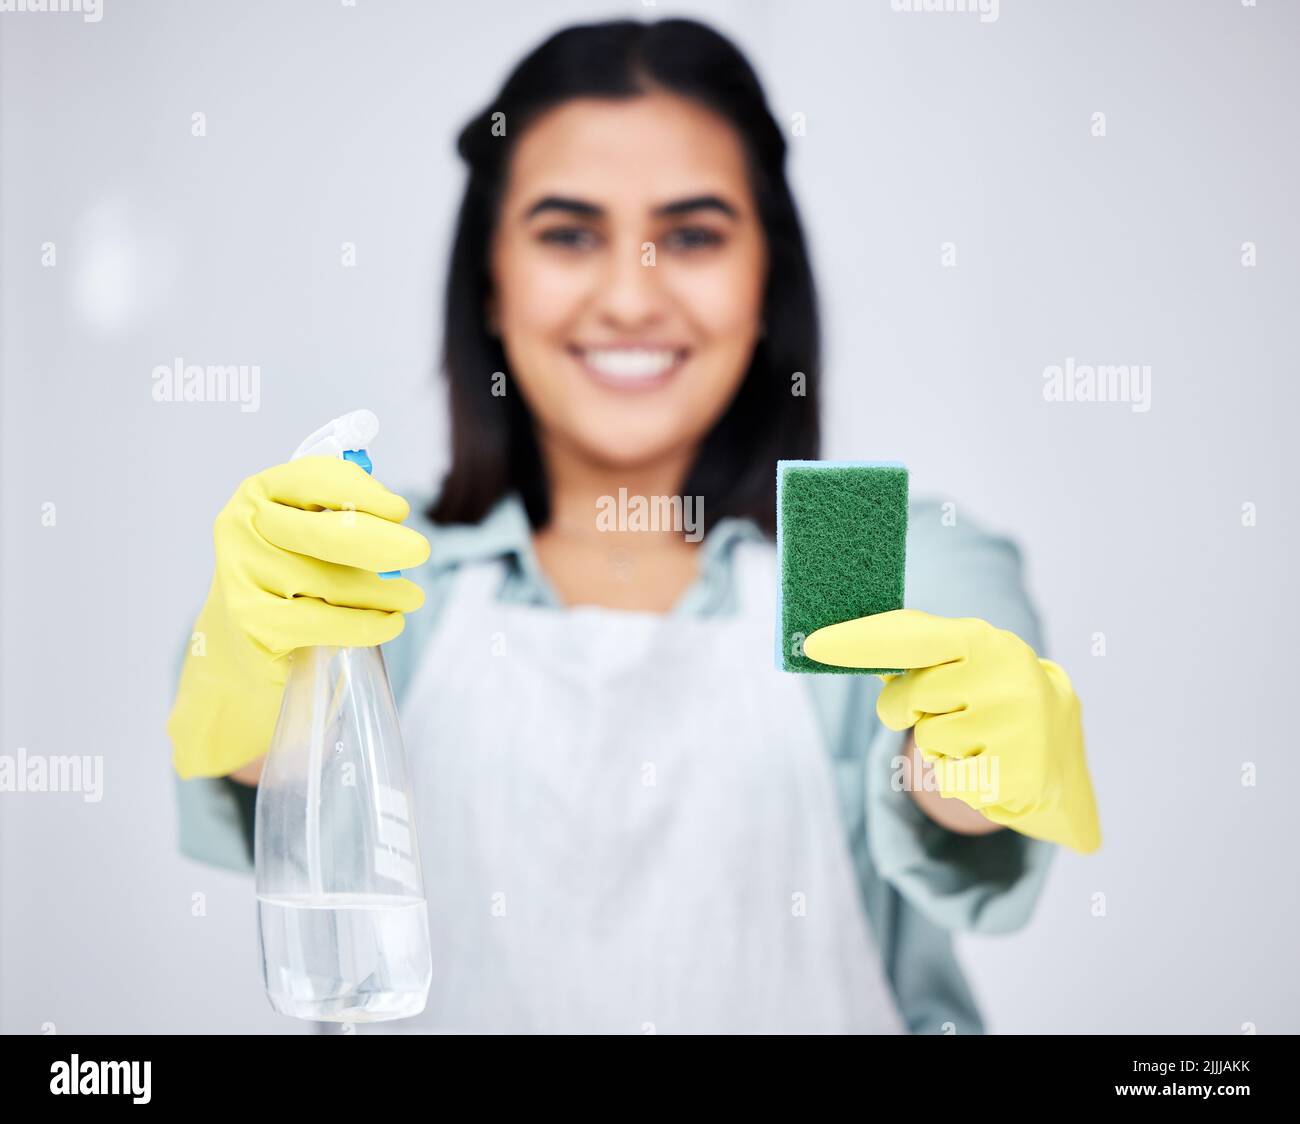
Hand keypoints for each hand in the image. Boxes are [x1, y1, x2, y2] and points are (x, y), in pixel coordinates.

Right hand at [168, 456, 429, 778]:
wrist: (236, 646)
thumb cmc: (287, 579)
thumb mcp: (307, 537)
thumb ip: (344, 514)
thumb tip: (395, 517)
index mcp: (258, 492)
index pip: (316, 480)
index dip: (364, 493)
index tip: (399, 510)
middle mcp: (243, 528)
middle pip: (327, 532)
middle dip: (382, 542)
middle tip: (420, 551)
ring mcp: (243, 577)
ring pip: (335, 583)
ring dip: (386, 592)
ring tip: (411, 597)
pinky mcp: (254, 623)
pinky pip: (329, 622)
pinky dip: (369, 624)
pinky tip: (391, 622)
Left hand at [804, 610, 1100, 853]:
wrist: (1061, 750)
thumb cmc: (990, 696)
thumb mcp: (959, 663)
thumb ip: (910, 652)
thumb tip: (841, 644)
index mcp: (985, 639)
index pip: (911, 637)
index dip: (859, 641)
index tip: (812, 644)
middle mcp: (1006, 674)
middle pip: (909, 698)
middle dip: (910, 709)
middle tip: (941, 708)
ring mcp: (1018, 724)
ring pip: (928, 741)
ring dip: (940, 746)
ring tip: (977, 738)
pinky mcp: (1021, 772)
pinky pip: (947, 780)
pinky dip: (957, 778)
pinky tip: (989, 766)